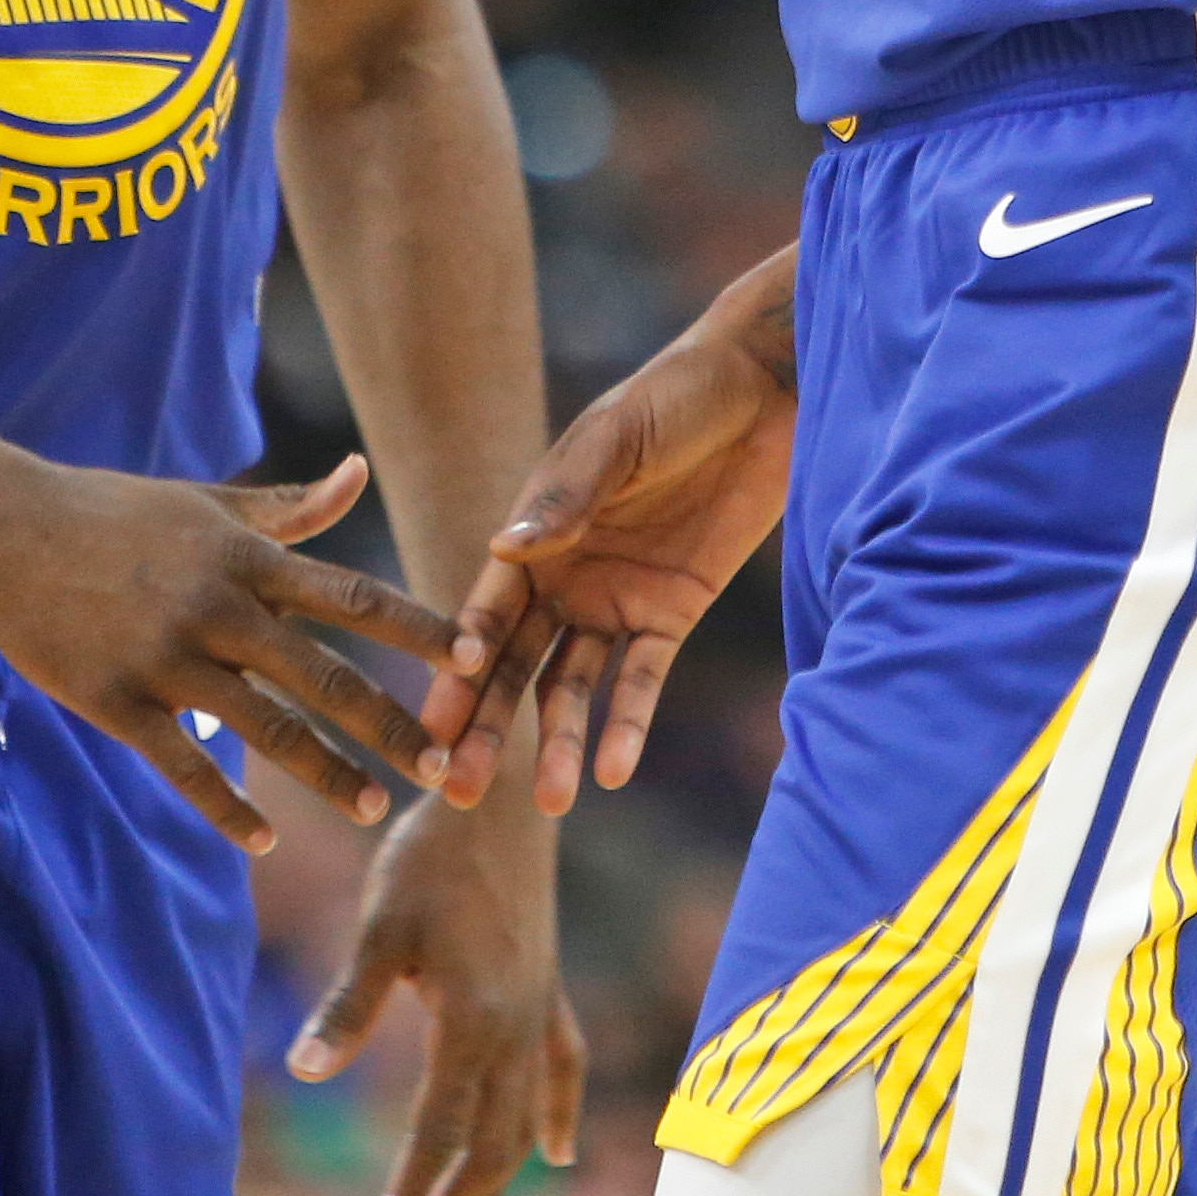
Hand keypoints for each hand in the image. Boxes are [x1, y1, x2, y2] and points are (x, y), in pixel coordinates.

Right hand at [0, 453, 455, 852]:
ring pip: (264, 728)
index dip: (416, 627)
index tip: (475, 656)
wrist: (8, 527)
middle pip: (323, 675)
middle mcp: (218, 606)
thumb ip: (289, 506)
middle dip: (390, 723)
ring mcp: (168, 656)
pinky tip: (265, 839)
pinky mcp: (118, 701)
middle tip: (447, 767)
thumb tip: (360, 473)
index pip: (351, 595)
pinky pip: (183, 765)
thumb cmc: (117, 512)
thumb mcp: (208, 503)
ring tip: (374, 808)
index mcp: (246, 556)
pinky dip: (226, 806)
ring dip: (325, 772)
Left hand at [287, 794, 583, 1195]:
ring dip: (494, 1177)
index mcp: (474, 1022)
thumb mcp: (382, 925)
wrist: (504, 791)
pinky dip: (559, 1112)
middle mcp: (518, 1029)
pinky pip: (563, 1066)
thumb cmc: (432, 852)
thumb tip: (303, 1072)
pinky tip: (558, 1152)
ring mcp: (540, 1009)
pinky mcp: (548, 984)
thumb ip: (349, 1005)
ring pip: (525, 1120)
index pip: (439, 1136)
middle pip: (491, 1148)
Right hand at [419, 314, 797, 811]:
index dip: (458, 666)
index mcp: (533, 533)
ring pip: (573, 684)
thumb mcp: (613, 441)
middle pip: (515, 663)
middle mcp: (564, 575)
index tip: (434, 721)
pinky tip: (613, 770)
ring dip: (559, 740)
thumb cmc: (672, 399)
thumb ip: (563, 498)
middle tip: (457, 788)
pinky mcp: (672, 612)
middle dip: (487, 724)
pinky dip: (629, 722)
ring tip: (550, 801)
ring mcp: (616, 598)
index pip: (483, 613)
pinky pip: (644, 678)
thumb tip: (501, 548)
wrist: (762, 395)